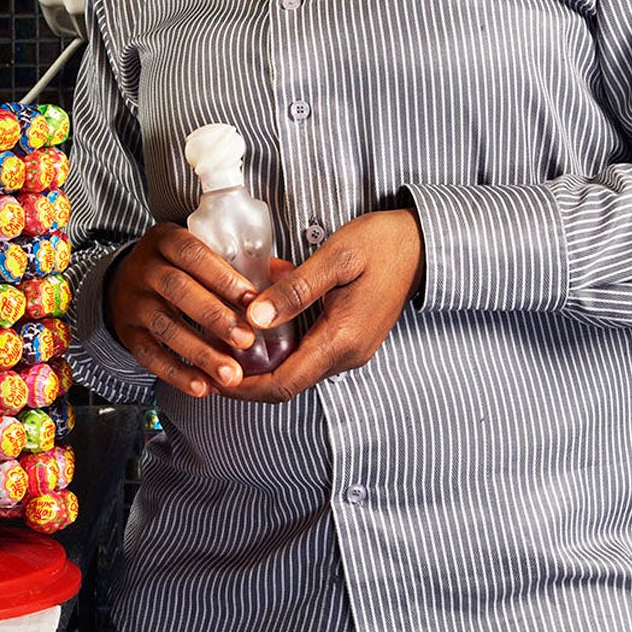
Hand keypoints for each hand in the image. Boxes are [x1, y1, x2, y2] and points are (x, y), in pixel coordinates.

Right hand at [104, 223, 266, 397]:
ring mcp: (134, 301)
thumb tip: (287, 275)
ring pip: (166, 326)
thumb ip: (241, 263)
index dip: (223, 278)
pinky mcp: (128, 332)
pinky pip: (149, 355)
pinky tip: (202, 386)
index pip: (194, 254)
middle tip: (246, 340)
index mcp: (167, 241)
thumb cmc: (176, 267)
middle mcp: (146, 269)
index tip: (253, 301)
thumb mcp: (200, 253)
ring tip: (230, 374)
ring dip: (200, 352)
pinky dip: (176, 373)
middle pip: (178, 289)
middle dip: (214, 317)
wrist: (124, 282)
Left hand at [221, 208, 423, 403]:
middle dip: (246, 379)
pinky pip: (307, 355)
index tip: (213, 378)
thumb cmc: (382, 244)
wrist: (422, 244)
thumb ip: (296, 289)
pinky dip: (278, 348)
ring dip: (261, 364)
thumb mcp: (337, 258)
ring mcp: (350, 350)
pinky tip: (256, 325)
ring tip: (224, 344)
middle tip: (208, 361)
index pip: (284, 384)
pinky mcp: (350, 339)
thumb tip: (256, 317)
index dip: (245, 388)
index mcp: (342, 340)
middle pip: (287, 384)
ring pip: (297, 371)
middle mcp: (347, 355)